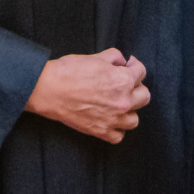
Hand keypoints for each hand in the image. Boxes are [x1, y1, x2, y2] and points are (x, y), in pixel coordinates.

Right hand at [25, 49, 149, 143]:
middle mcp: (123, 101)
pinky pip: (119, 136)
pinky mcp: (100, 131)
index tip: (129, 66)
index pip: (142, 72)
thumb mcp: (95, 57)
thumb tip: (121, 61)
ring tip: (118, 104)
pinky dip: (116, 130)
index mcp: (124, 80)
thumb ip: (114, 57)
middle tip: (125, 84)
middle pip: (144, 97)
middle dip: (137, 87)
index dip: (134, 66)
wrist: (48, 89)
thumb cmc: (69, 71)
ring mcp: (113, 119)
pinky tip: (110, 120)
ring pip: (134, 120)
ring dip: (129, 111)